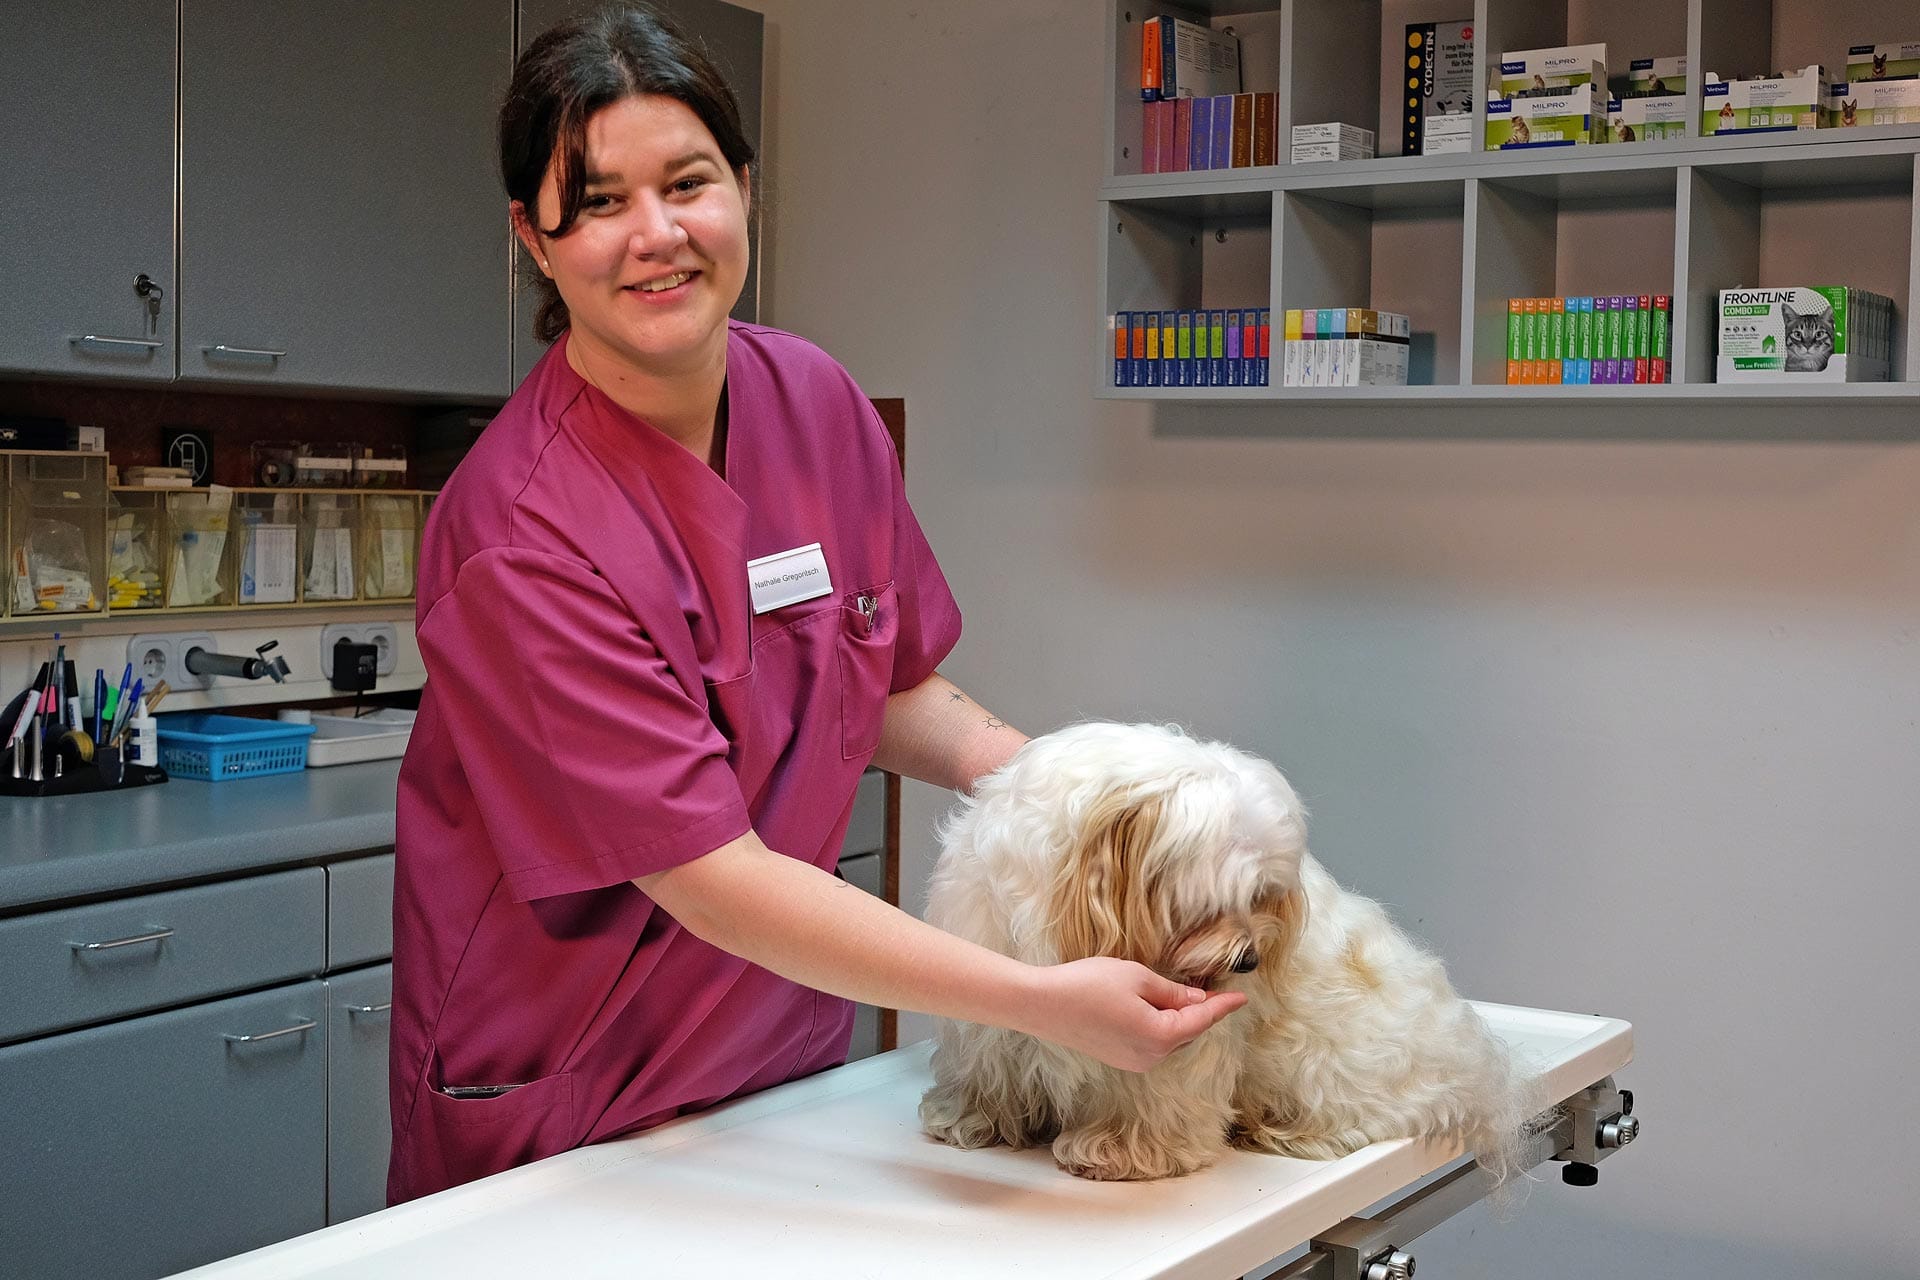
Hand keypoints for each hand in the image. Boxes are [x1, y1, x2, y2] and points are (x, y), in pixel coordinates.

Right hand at [1022, 956, 1247, 1072]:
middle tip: (1213, 987)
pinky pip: (1152, 1043)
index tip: (1242, 997)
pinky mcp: (1118, 1058)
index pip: (1201, 1019)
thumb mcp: (1136, 977)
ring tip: (1185, 996)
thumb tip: (1194, 999)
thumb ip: (1171, 991)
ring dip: (1179, 1020)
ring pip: (1170, 1039)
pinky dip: (1161, 1027)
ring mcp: (1133, 1061)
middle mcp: (1150, 1056)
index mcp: (1159, 1036)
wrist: (1043, 1004)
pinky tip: (1157, 1009)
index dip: (1222, 1006)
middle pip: (1187, 1032)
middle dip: (1200, 1011)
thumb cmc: (1088, 985)